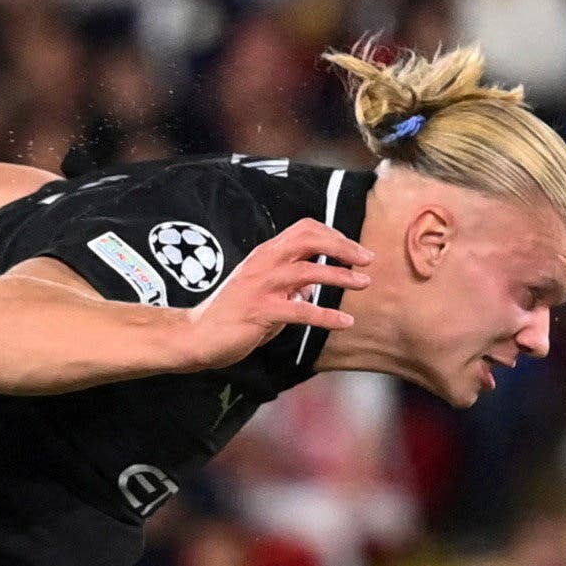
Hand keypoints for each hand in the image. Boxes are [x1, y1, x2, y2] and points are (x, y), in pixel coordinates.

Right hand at [173, 218, 371, 370]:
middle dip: (343, 246)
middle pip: (310, 238)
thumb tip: (311, 288)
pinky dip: (327, 315)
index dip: (334, 235)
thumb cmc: (231, 315)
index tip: (354, 250)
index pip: (305, 229)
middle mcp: (264, 263)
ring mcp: (262, 286)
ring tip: (364, 283)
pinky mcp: (261, 311)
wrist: (197, 336)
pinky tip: (346, 322)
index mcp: (265, 254)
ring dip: (341, 276)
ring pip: (310, 271)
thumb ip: (288, 288)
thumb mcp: (263, 294)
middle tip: (368, 259)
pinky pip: (301, 310)